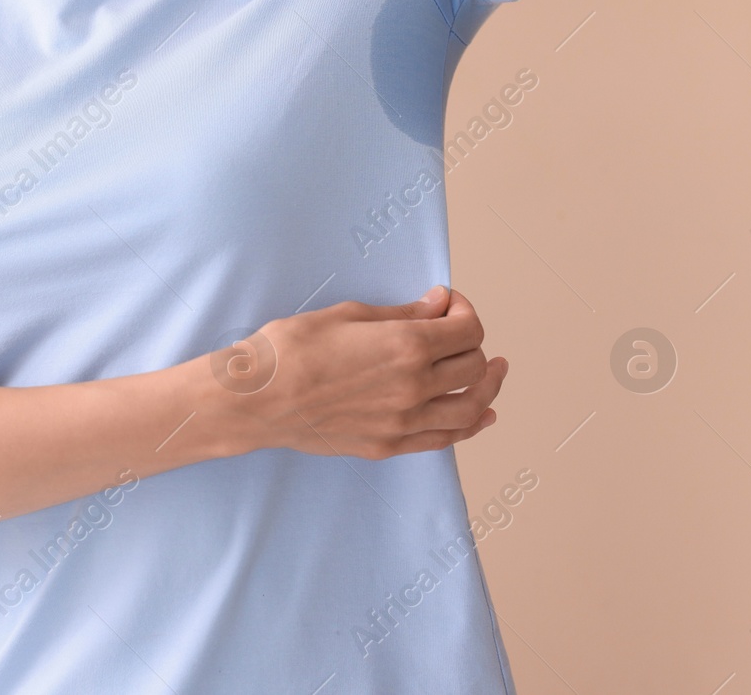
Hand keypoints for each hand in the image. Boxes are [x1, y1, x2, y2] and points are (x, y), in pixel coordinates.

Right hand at [227, 286, 507, 459]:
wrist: (257, 399)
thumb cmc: (293, 348)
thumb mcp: (350, 315)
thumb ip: (404, 314)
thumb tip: (438, 305)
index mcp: (407, 346)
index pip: (468, 331)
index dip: (465, 312)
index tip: (447, 305)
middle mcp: (414, 387)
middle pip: (473, 366)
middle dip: (473, 344)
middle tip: (455, 332)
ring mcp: (403, 421)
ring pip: (470, 408)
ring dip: (488, 388)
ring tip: (493, 372)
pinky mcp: (388, 444)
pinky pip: (444, 439)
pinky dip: (471, 426)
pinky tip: (483, 415)